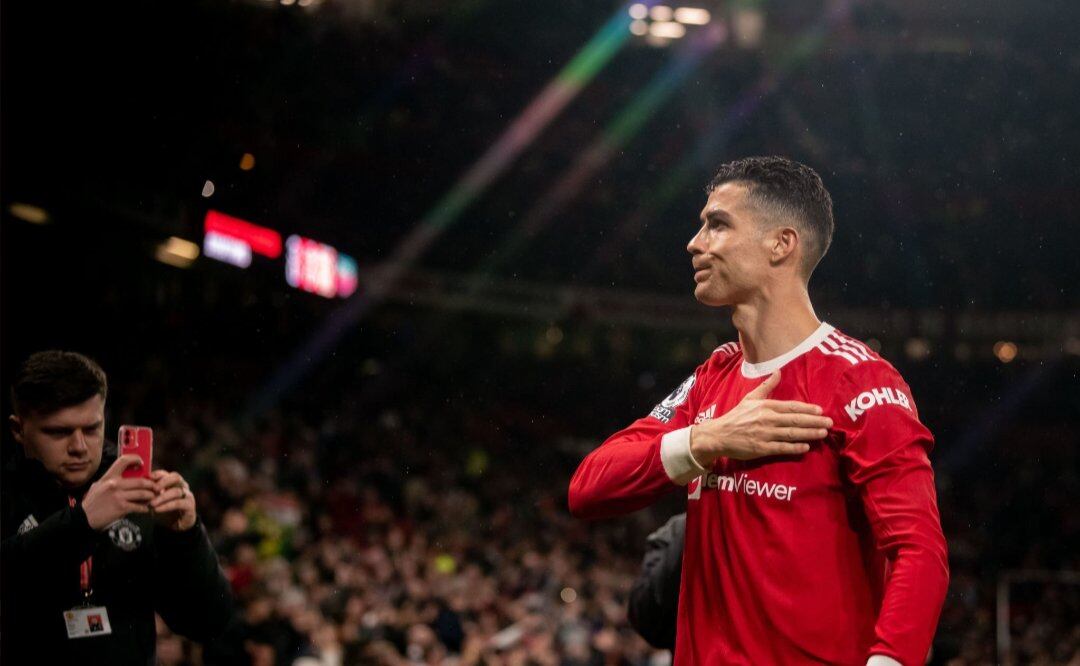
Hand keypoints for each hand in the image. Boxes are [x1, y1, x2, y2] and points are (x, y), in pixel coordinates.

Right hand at [81, 455, 156, 529]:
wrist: (83, 518)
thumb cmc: (92, 502)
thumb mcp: (98, 486)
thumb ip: (112, 480)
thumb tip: (129, 475)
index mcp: (109, 477)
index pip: (123, 461)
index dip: (135, 459)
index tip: (142, 463)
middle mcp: (114, 484)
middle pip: (141, 481)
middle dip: (151, 485)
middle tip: (156, 487)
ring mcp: (118, 496)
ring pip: (143, 493)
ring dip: (151, 496)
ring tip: (153, 498)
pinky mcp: (121, 507)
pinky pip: (139, 506)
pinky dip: (144, 508)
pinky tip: (145, 508)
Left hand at [150, 469, 196, 530]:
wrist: (175, 525)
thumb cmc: (163, 510)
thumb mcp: (154, 501)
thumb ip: (148, 494)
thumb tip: (135, 489)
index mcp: (173, 482)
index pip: (166, 473)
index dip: (157, 474)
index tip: (148, 478)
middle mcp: (182, 486)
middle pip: (176, 477)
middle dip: (163, 482)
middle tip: (153, 489)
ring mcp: (187, 495)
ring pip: (177, 491)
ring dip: (162, 497)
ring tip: (152, 503)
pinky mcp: (189, 505)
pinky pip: (178, 503)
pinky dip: (167, 506)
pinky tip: (157, 509)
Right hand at [689, 370, 832, 466]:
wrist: (719, 435)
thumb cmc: (736, 416)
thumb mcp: (750, 398)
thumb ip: (766, 386)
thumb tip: (778, 371)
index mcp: (765, 406)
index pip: (791, 406)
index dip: (807, 408)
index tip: (821, 410)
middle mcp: (767, 419)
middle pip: (795, 420)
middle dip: (814, 421)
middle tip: (829, 422)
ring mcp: (765, 434)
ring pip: (791, 433)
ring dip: (809, 433)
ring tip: (823, 433)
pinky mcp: (761, 448)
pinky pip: (781, 448)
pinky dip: (794, 447)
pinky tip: (806, 447)